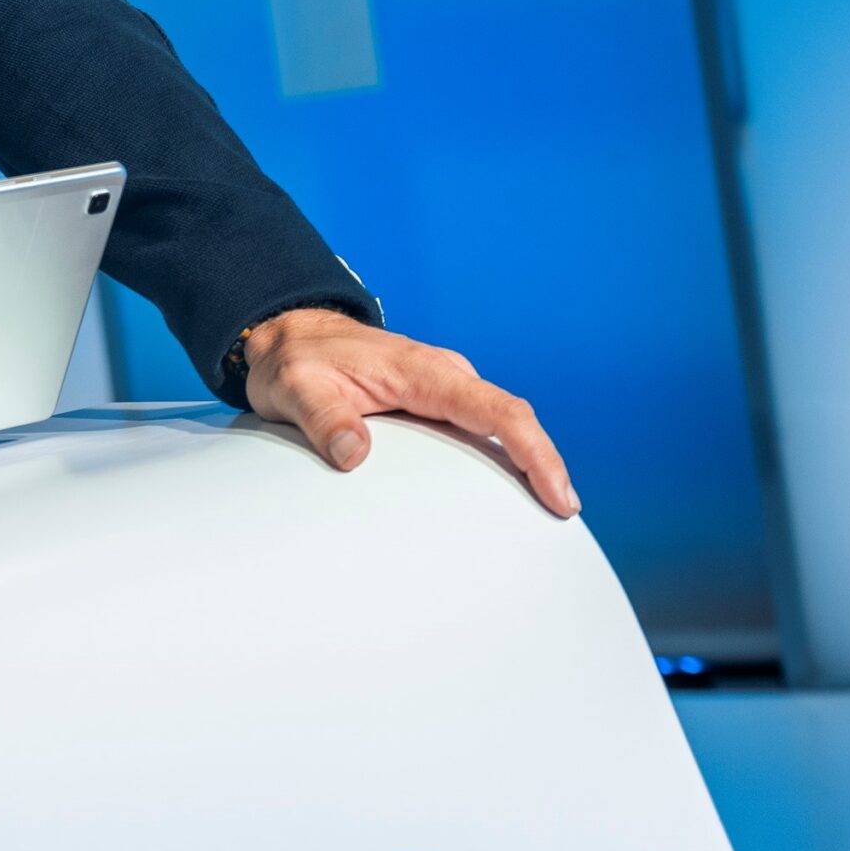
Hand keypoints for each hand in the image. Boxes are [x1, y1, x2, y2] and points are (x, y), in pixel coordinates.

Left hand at [239, 307, 579, 517]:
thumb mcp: (295, 386)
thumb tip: (352, 453)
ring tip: (544, 516)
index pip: (497, 410)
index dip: (535, 452)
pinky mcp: (431, 401)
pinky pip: (476, 428)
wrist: (288, 333)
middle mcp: (442, 375)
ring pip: (498, 424)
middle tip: (561, 518)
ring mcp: (439, 387)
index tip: (558, 494)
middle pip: (511, 420)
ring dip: (525, 463)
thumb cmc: (296, 358)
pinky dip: (499, 457)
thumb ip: (323, 417)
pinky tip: (503, 493)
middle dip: (545, 466)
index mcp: (421, 371)